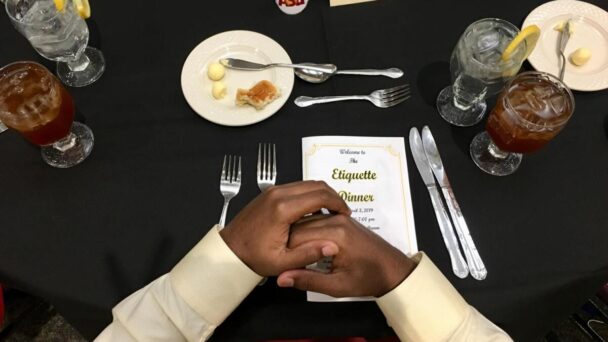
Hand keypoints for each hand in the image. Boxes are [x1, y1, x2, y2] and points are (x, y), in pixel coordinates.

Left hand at [220, 181, 350, 276]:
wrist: (230, 250)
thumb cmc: (253, 257)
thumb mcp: (283, 262)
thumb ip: (309, 254)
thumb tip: (331, 246)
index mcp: (283, 209)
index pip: (320, 196)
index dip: (338, 203)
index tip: (345, 213)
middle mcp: (278, 195)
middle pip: (316, 185)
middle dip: (333, 196)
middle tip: (342, 211)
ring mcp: (273, 191)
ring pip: (307, 184)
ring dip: (322, 194)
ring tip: (331, 211)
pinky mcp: (270, 193)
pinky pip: (296, 187)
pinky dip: (310, 194)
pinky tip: (314, 210)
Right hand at [277, 215, 415, 296]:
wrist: (393, 270)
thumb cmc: (369, 279)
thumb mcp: (337, 286)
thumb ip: (308, 280)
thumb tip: (282, 279)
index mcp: (336, 235)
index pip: (297, 237)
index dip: (285, 251)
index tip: (280, 264)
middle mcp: (336, 221)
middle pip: (299, 226)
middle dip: (288, 243)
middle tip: (283, 260)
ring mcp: (340, 218)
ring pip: (306, 221)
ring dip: (296, 236)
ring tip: (291, 253)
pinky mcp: (341, 219)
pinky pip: (316, 220)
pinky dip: (307, 230)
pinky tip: (304, 245)